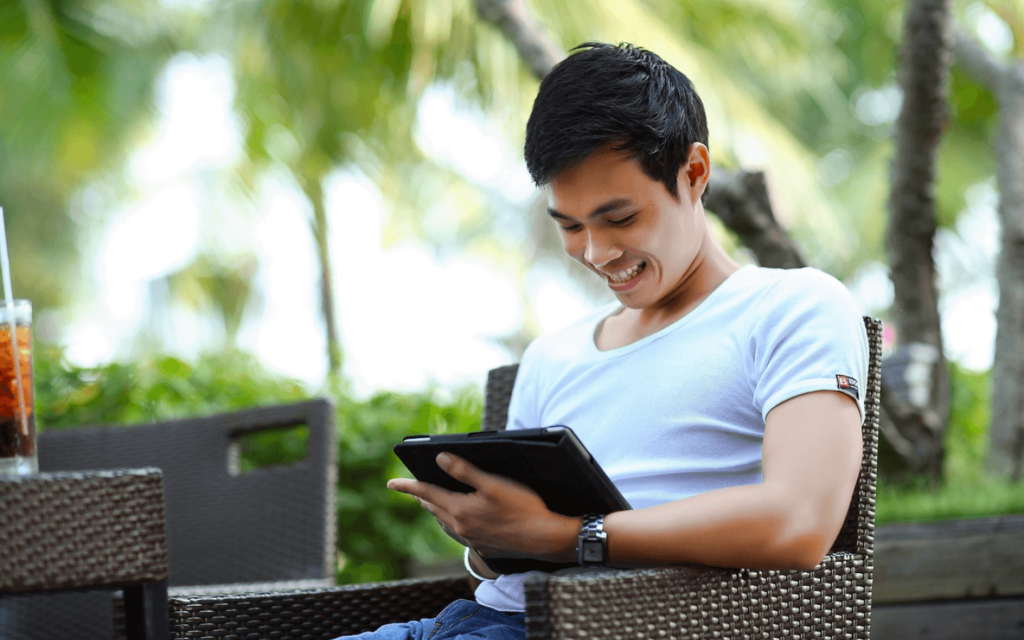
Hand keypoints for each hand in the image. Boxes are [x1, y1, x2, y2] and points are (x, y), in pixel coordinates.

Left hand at [388, 452, 578, 561]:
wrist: (544, 538)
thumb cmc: (523, 507)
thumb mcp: (493, 483)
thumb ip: (464, 471)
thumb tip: (439, 459)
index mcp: (460, 510)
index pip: (426, 494)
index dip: (407, 486)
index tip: (390, 483)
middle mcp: (461, 527)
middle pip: (433, 508)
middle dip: (421, 496)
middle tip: (411, 488)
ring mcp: (472, 539)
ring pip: (444, 522)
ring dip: (435, 510)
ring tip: (430, 501)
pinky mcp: (484, 546)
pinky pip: (458, 532)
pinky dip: (450, 522)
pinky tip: (458, 520)